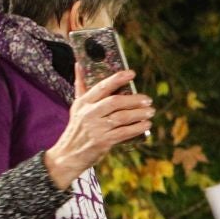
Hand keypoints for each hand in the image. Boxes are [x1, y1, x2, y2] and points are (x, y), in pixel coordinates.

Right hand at [44, 67, 153, 188]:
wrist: (68, 154)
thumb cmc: (77, 128)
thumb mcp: (77, 107)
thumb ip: (81, 86)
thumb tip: (79, 64)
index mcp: (83, 103)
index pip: (102, 87)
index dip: (118, 79)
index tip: (132, 73)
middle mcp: (89, 113)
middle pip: (115, 102)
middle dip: (134, 100)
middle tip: (148, 99)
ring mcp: (96, 128)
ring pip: (122, 117)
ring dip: (139, 114)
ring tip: (150, 111)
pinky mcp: (103, 141)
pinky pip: (124, 133)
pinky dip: (137, 128)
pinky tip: (146, 125)